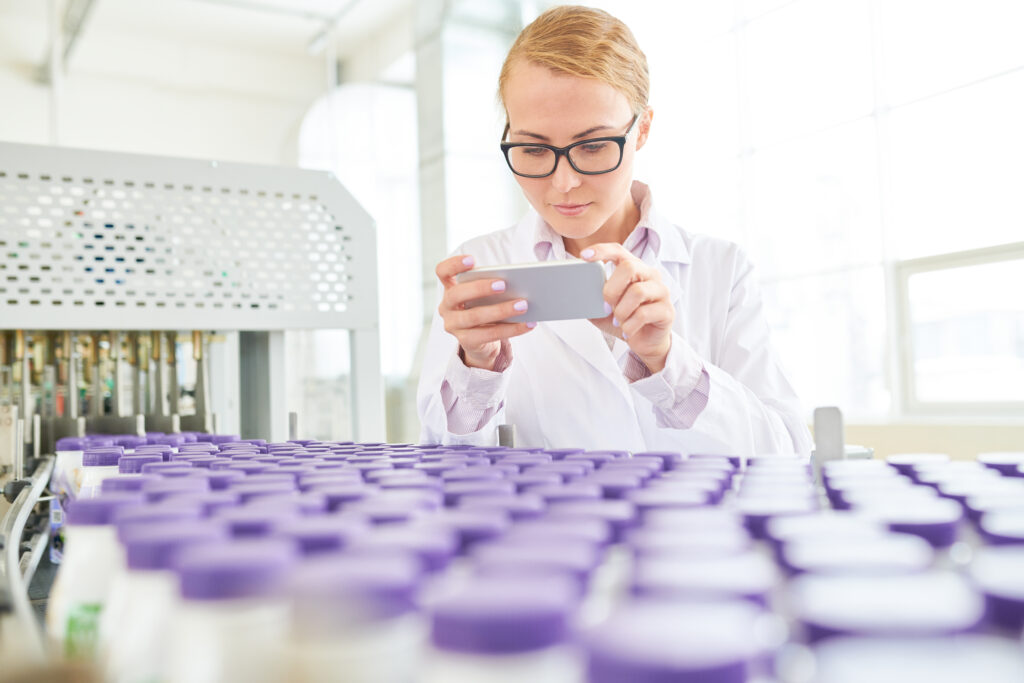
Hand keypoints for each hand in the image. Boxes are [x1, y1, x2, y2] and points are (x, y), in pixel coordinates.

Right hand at [435, 254, 535, 369]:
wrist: (482, 342)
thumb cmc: (486, 309)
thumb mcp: (486, 296)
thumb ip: (493, 286)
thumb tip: (520, 282)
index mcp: (451, 288)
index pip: (442, 272)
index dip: (454, 265)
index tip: (472, 260)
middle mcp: (447, 306)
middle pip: (457, 294)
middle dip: (480, 288)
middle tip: (504, 284)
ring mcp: (453, 325)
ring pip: (475, 316)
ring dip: (501, 310)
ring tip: (523, 305)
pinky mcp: (466, 342)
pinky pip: (489, 335)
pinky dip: (512, 329)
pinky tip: (528, 323)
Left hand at [581, 243, 673, 372]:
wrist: (645, 342)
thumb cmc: (625, 320)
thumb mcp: (603, 309)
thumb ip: (593, 299)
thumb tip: (576, 294)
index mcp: (634, 269)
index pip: (619, 251)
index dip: (602, 251)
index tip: (584, 257)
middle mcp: (650, 276)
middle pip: (630, 267)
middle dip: (611, 288)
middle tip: (606, 306)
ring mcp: (661, 292)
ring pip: (637, 292)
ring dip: (621, 311)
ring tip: (619, 321)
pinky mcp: (667, 311)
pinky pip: (644, 314)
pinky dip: (629, 325)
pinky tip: (626, 330)